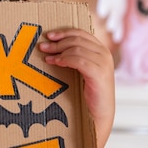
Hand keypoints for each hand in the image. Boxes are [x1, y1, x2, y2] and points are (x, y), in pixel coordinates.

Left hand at [38, 28, 114, 147]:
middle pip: (77, 39)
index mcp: (100, 51)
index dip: (64, 32)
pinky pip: (79, 60)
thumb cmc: (85, 94)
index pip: (81, 33)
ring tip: (46, 57)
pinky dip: (65, 59)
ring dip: (58, 51)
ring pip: (77, 48)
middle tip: (42, 46)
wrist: (96, 115)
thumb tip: (52, 46)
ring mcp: (103, 64)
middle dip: (57, 42)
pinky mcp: (99, 74)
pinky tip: (55, 62)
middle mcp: (104, 55)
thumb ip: (73, 58)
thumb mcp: (80, 71)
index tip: (49, 35)